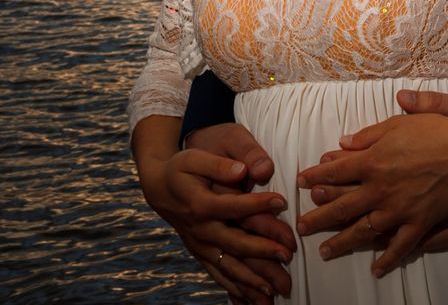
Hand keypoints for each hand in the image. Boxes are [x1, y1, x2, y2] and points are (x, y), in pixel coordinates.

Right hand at [132, 119, 295, 302]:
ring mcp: (200, 245)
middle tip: (288, 254)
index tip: (281, 201)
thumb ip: (219, 164)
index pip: (233, 206)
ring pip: (228, 266)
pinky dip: (236, 289)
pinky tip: (252, 302)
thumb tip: (242, 170)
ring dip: (251, 281)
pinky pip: (219, 275)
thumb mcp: (195, 158)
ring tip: (274, 290)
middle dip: (262, 252)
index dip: (257, 204)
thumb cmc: (181, 169)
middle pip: (235, 244)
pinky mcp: (201, 254)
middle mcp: (201, 230)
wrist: (159, 188)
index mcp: (200, 204)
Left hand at [295, 110, 447, 275]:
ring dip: (341, 242)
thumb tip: (342, 144)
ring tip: (324, 251)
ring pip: (363, 231)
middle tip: (300, 228)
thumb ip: (368, 135)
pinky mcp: (419, 222)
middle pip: (341, 206)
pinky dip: (387, 259)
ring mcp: (398, 209)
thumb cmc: (434, 130)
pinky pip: (400, 246)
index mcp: (372, 160)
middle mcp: (379, 188)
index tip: (300, 183)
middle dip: (318, 217)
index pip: (335, 171)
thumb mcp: (397, 123)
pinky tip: (375, 270)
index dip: (315, 176)